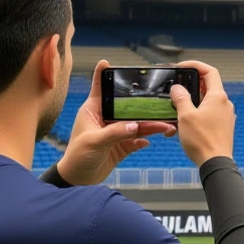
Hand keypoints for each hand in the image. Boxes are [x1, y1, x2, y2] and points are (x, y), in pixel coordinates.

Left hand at [56, 60, 174, 185]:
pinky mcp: (120, 147)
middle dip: (144, 107)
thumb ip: (115, 133)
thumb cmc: (77, 157)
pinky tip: (150, 141)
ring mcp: (115, 133)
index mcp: (94, 111)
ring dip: (151, 126)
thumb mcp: (94, 142)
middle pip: (127, 108)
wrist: (78, 180)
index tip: (107, 62)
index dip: (102, 75)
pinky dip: (144, 141)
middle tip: (160, 104)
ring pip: (136, 125)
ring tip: (166, 127)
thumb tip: (135, 126)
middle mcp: (105, 119)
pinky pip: (136, 141)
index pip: (99, 88)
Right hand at [170, 59, 234, 166]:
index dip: (195, 65)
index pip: (209, 71)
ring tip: (177, 106)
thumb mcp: (185, 116)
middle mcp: (225, 104)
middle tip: (176, 86)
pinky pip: (209, 113)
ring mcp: (225, 115)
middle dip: (191, 84)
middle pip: (208, 86)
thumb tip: (177, 88)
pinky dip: (197, 112)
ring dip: (193, 100)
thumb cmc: (202, 141)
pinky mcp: (223, 126)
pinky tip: (185, 121)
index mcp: (218, 97)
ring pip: (207, 101)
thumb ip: (180, 98)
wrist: (216, 163)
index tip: (181, 67)